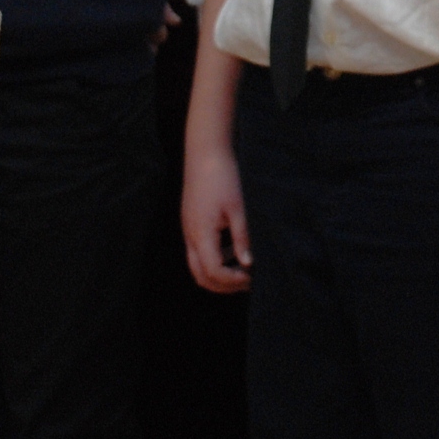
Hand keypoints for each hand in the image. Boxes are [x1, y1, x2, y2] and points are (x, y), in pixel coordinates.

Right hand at [181, 145, 251, 294]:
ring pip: (197, 265)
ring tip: (243, 269)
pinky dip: (214, 259)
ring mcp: (188, 229)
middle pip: (200, 276)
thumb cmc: (223, 177)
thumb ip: (242, 238)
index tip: (251, 278)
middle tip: (247, 283)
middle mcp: (190, 236)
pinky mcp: (190, 222)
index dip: (232, 280)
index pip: (213, 271)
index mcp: (201, 234)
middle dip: (223, 285)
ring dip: (218, 274)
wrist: (204, 152)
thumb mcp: (238, 208)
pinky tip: (234, 250)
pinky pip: (198, 251)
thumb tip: (248, 263)